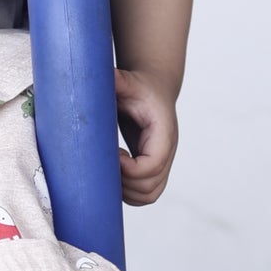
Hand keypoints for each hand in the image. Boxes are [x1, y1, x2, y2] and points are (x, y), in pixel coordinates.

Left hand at [114, 68, 178, 203]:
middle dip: (124, 182)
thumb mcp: (130, 82)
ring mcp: (162, 164)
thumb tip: (103, 74)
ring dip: (126, 192)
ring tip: (110, 172)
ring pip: (149, 195)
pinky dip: (129, 195)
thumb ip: (119, 80)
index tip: (112, 155)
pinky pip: (145, 196)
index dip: (129, 168)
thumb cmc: (140, 88)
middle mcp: (167, 152)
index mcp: (163, 133)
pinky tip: (114, 178)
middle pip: (151, 186)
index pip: (153, 165)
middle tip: (106, 164)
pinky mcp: (154, 171)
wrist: (153, 92)